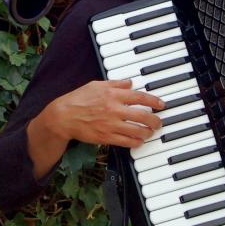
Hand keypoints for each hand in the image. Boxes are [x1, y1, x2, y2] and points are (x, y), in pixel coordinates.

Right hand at [41, 80, 164, 148]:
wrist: (63, 116)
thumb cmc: (78, 99)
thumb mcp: (96, 85)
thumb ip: (115, 84)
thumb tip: (129, 83)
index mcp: (112, 94)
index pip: (140, 97)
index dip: (154, 101)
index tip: (161, 105)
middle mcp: (114, 109)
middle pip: (143, 116)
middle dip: (155, 120)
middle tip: (158, 122)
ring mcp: (111, 125)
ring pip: (137, 131)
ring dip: (147, 133)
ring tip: (150, 132)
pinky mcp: (106, 137)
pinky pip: (126, 142)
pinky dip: (136, 142)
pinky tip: (139, 141)